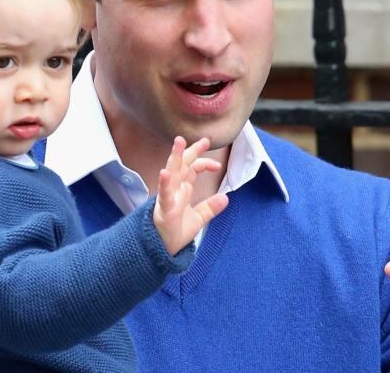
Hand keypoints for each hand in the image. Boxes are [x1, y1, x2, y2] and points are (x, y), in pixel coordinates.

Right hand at [153, 137, 228, 254]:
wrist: (163, 250)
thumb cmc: (176, 232)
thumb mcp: (199, 218)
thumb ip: (210, 207)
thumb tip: (226, 197)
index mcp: (182, 190)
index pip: (193, 169)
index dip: (204, 162)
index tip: (218, 164)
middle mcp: (175, 189)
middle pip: (183, 165)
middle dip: (192, 150)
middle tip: (204, 139)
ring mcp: (168, 197)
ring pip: (172, 173)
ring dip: (175, 157)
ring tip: (179, 142)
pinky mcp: (164, 209)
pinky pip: (163, 194)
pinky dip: (164, 183)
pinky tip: (164, 172)